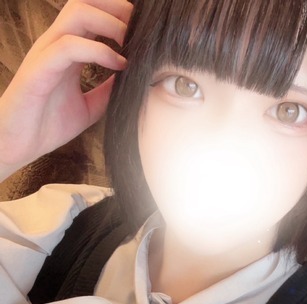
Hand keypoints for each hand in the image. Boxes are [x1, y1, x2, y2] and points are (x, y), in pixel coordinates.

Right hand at [0, 0, 131, 180]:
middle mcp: (56, 44)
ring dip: (110, 23)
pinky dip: (99, 51)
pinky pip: (69, 46)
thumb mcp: (90, 107)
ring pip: (77, 14)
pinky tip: (119, 64)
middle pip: (86, 2)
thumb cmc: (47, 125)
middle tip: (142, 28)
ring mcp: (46, 53)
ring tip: (131, 43)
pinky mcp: (39, 69)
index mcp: (68, 50)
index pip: (93, 14)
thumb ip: (108, 90)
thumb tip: (133, 80)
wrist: (18, 145)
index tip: (145, 30)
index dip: (120, 14)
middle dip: (118, 8)